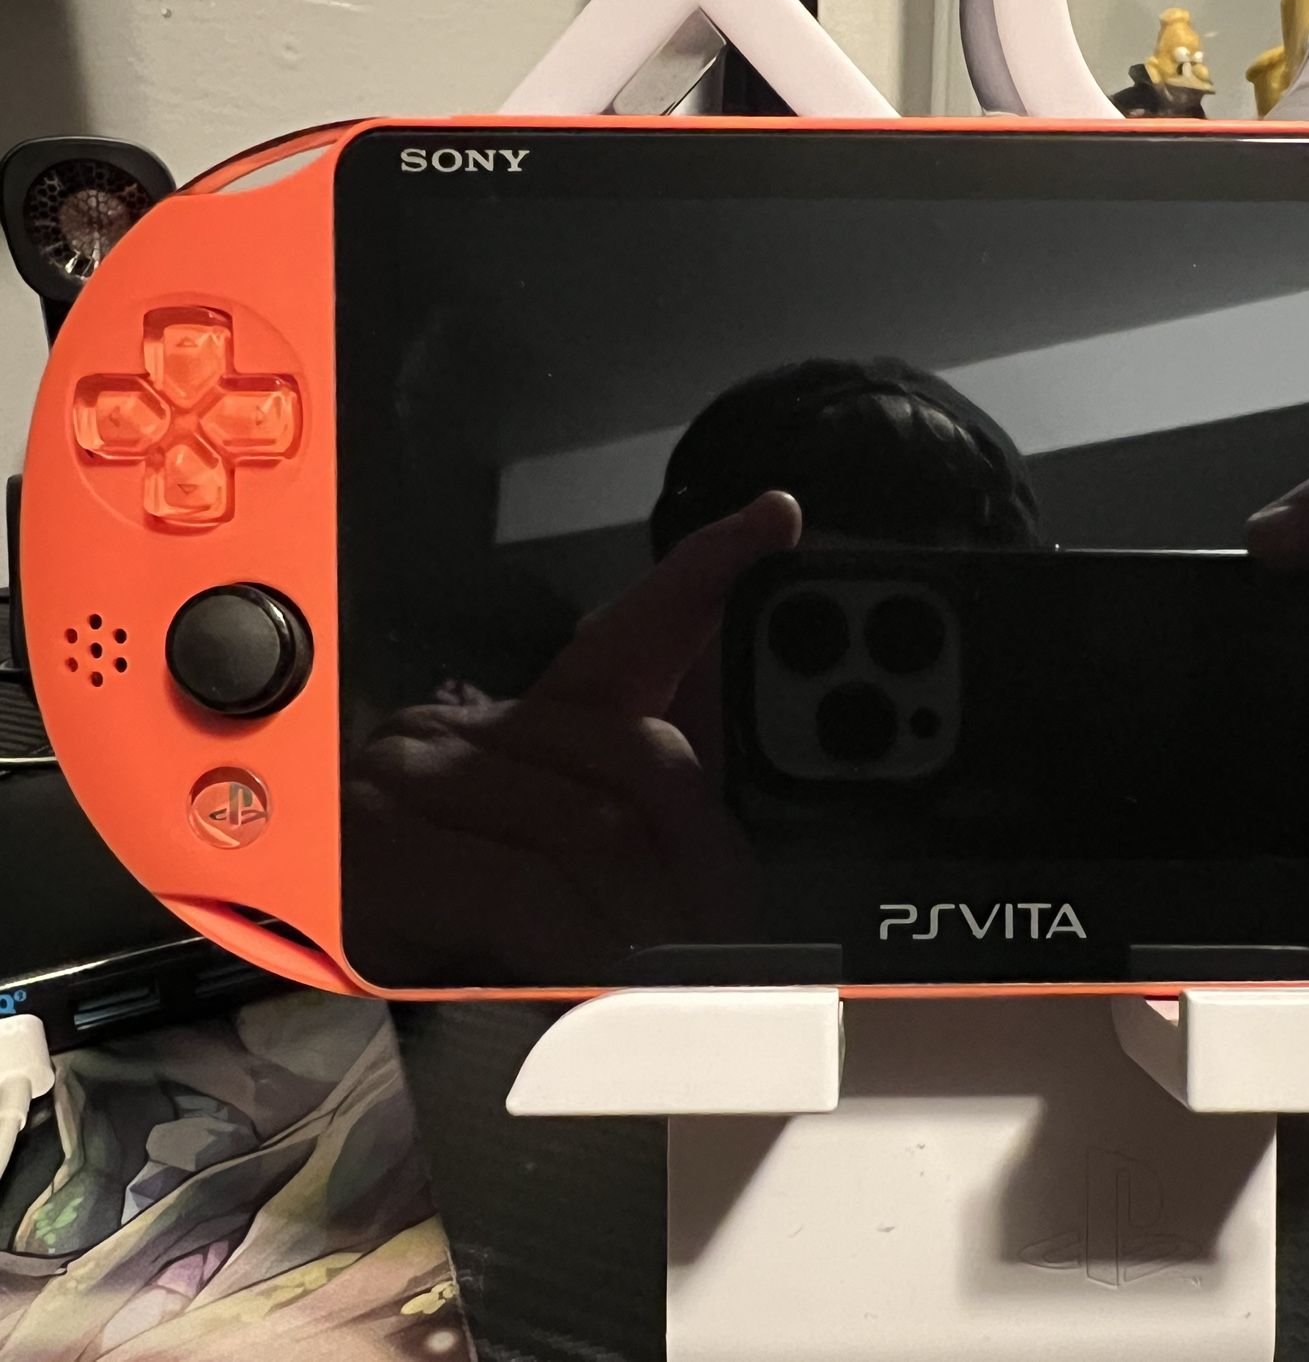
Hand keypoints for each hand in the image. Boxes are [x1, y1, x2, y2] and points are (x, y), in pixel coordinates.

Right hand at [345, 492, 801, 977]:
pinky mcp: (379, 848)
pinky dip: (579, 943)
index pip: (633, 632)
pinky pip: (519, 887)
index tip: (772, 523)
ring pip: (592, 826)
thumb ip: (665, 808)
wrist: (336, 985)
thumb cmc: (466, 924)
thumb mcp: (584, 870)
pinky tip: (604, 975)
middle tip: (738, 925)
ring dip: (654, 915)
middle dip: (705, 854)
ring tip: (685, 969)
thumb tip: (747, 767)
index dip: (702, 576)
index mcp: (531, 723)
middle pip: (640, 756)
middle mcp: (468, 731)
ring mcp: (414, 782)